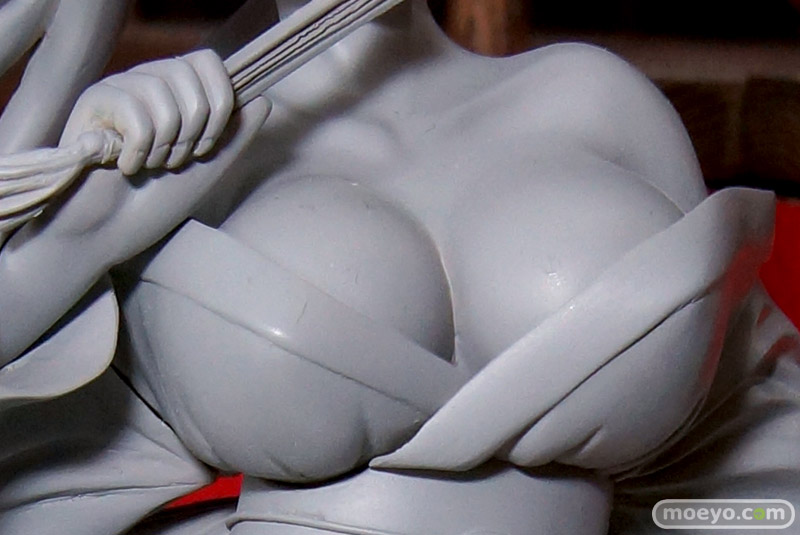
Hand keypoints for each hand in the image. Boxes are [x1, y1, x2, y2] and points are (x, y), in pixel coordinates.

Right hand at [0, 95, 269, 364]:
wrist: (109, 232)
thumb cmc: (155, 203)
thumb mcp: (209, 170)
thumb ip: (237, 135)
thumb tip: (263, 99)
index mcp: (177, 93)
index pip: (208, 62)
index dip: (219, 102)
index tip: (208, 145)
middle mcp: (149, 82)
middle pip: (190, 75)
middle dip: (194, 131)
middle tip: (176, 161)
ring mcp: (120, 89)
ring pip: (163, 93)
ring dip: (165, 144)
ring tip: (151, 166)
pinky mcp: (93, 102)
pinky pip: (134, 111)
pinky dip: (139, 150)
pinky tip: (126, 166)